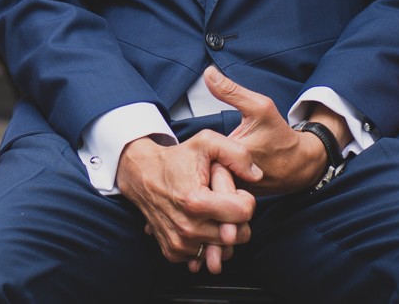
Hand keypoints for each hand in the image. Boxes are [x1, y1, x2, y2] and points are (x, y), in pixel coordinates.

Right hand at [117, 132, 258, 271]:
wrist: (141, 175)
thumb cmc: (175, 159)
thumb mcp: (205, 142)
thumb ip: (236, 153)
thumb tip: (257, 175)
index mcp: (196, 202)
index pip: (244, 213)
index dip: (245, 200)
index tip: (233, 192)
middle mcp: (187, 228)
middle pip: (239, 235)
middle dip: (237, 219)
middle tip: (223, 203)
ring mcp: (179, 244)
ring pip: (225, 249)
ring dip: (223, 232)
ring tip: (211, 212)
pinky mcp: (173, 252)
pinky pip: (206, 256)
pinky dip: (208, 242)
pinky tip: (199, 223)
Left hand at [201, 66, 328, 194]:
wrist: (300, 163)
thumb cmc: (280, 135)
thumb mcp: (260, 107)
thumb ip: (232, 91)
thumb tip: (208, 73)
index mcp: (236, 158)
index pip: (202, 154)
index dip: (199, 146)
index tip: (202, 142)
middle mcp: (235, 179)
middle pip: (204, 168)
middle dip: (202, 158)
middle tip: (203, 153)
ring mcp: (237, 191)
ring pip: (211, 179)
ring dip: (209, 169)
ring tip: (210, 162)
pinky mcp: (239, 196)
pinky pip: (219, 188)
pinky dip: (217, 179)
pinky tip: (218, 170)